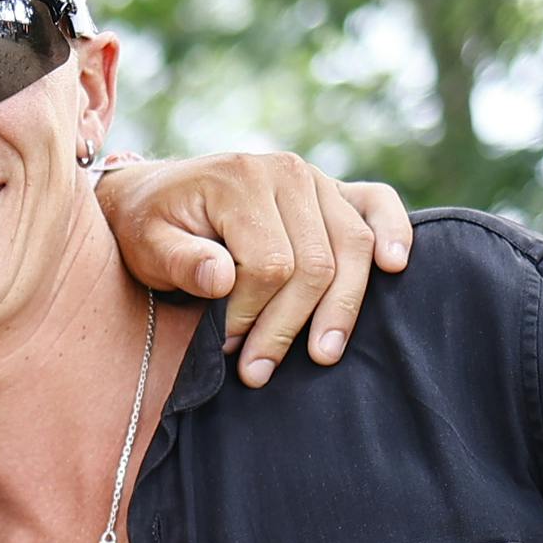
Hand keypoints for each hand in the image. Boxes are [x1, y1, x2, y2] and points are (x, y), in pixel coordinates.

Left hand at [98, 151, 411, 385]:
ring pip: (351, 247)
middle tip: (258, 370)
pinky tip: (395, 266)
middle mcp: (286, 172)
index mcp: (241, 180)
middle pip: (315, 262)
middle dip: (288, 325)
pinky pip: (375, 202)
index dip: (250, 315)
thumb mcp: (147, 245)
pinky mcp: (332, 190)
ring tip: (322, 355)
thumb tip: (223, 279)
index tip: (224, 345)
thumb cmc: (150, 227)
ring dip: (340, 308)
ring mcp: (315, 179)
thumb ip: (180, 261)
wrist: (154, 195)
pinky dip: (394, 231)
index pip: (269, 264)